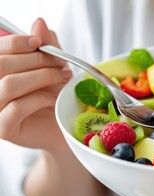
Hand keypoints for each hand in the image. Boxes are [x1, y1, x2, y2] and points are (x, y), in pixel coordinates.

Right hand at [0, 18, 71, 152]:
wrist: (60, 126)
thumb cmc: (52, 94)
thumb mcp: (50, 65)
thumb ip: (44, 45)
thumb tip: (39, 23)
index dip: (17, 42)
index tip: (40, 43)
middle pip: (1, 64)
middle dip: (36, 60)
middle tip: (60, 64)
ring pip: (9, 84)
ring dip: (41, 77)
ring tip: (62, 77)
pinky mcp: (3, 128)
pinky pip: (17, 107)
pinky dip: (41, 99)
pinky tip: (54, 99)